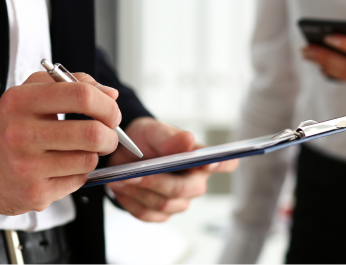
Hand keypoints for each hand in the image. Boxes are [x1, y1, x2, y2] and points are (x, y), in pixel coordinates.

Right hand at [0, 72, 120, 214]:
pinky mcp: (33, 194)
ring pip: (89, 160)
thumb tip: (109, 93)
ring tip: (78, 150)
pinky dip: (78, 173)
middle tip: (107, 135)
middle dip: (111, 135)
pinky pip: (78, 181)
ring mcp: (27, 168)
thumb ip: (73, 84)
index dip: (107, 105)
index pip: (81, 96)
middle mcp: (22, 135)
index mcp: (23, 103)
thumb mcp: (30, 92)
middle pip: (93, 133)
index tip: (111, 113)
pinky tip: (61, 166)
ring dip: (93, 155)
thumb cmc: (5, 125)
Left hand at [107, 117, 237, 221]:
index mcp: (201, 159)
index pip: (225, 163)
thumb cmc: (146, 139)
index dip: (221, 165)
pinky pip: (147, 214)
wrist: (124, 154)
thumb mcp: (154, 131)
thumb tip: (188, 141)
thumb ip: (169, 138)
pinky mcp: (161, 214)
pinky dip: (131, 201)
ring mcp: (180, 201)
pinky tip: (121, 187)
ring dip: (140, 191)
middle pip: (185, 190)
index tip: (208, 162)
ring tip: (120, 178)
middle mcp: (195, 182)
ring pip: (164, 204)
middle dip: (157, 181)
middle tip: (134, 173)